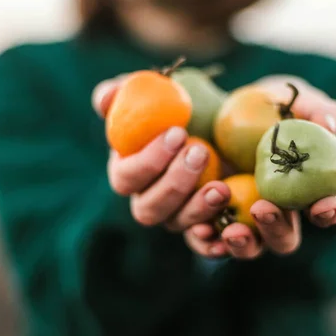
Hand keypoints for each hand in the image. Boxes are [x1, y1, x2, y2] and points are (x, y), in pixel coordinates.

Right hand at [92, 78, 230, 231]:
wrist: (229, 123)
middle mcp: (149, 199)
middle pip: (149, 209)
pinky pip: (204, 245)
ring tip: (222, 187)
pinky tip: (229, 232)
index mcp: (129, 170)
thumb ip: (130, 91)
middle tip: (201, 151)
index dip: (148, 161)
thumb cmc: (188, 106)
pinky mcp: (206, 226)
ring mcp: (177, 217)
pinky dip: (213, 243)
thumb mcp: (163, 90)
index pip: (126, 177)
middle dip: (174, 184)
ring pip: (177, 226)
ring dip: (197, 209)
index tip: (178, 133)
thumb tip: (105, 98)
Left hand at [184, 77, 335, 259]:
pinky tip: (201, 230)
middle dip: (276, 230)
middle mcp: (274, 215)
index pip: (324, 210)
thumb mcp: (293, 98)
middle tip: (264, 209)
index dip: (328, 212)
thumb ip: (315, 109)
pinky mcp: (205, 220)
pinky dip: (205, 241)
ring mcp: (241, 222)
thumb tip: (327, 125)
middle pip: (283, 240)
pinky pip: (206, 242)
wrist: (221, 107)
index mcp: (304, 191)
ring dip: (242, 241)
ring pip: (247, 246)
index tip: (323, 204)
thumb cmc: (268, 105)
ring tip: (229, 219)